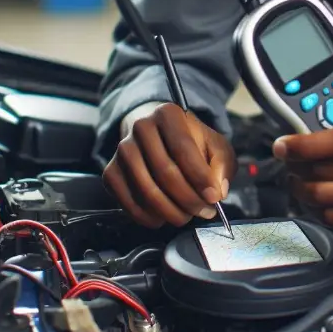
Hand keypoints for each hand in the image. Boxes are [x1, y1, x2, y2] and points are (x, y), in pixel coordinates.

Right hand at [103, 103, 235, 228]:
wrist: (158, 136)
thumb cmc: (191, 142)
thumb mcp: (215, 146)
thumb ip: (222, 164)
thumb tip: (217, 189)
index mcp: (168, 114)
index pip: (184, 149)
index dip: (201, 177)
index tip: (214, 197)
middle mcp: (140, 127)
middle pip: (165, 172)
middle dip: (189, 199)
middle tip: (205, 211)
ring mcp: (122, 150)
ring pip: (147, 191)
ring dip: (171, 212)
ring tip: (187, 215)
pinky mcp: (110, 172)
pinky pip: (128, 203)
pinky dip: (149, 217)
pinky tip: (164, 217)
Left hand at [272, 90, 332, 232]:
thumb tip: (308, 116)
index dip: (305, 144)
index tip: (283, 145)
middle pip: (331, 170)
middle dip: (298, 166)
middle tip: (288, 161)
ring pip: (329, 196)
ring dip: (303, 189)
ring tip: (298, 179)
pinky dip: (319, 209)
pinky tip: (316, 197)